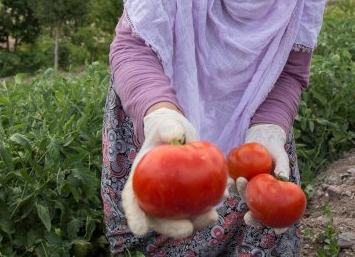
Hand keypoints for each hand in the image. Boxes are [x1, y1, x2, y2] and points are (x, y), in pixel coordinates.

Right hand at [122, 108, 219, 237]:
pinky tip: (223, 198)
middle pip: (158, 218)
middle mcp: (152, 196)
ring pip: (180, 219)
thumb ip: (168, 128)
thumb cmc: (167, 129)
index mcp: (139, 181)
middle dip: (172, 228)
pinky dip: (209, 206)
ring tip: (212, 216)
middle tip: (188, 229)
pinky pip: (197, 207)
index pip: (132, 202)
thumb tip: (175, 136)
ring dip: (196, 222)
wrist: (180, 134)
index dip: (135, 218)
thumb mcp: (165, 125)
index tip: (141, 230)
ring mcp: (170, 200)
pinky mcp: (187, 198)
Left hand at [235, 124, 290, 232]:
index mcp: (276, 195)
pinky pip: (233, 186)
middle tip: (248, 218)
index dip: (280, 226)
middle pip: (259, 214)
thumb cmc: (276, 149)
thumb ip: (282, 166)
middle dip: (253, 220)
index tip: (277, 232)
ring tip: (240, 180)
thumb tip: (282, 177)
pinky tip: (229, 179)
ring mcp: (250, 190)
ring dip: (241, 194)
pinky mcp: (239, 181)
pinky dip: (230, 185)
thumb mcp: (281, 156)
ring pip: (245, 199)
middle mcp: (263, 196)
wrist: (261, 139)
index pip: (281, 215)